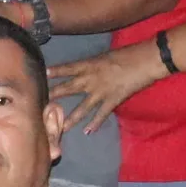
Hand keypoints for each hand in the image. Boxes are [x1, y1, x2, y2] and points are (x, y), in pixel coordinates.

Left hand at [47, 43, 164, 135]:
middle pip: (68, 88)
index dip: (53, 72)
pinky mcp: (113, 100)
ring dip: (71, 118)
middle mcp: (91, 79)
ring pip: (82, 107)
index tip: (40, 75)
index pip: (67, 68)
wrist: (146, 61)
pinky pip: (101, 114)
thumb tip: (85, 69)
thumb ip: (94, 64)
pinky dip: (95, 124)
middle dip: (54, 96)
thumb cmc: (128, 54)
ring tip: (60, 127)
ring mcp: (101, 92)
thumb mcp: (106, 55)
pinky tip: (88, 132)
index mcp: (89, 64)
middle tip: (39, 104)